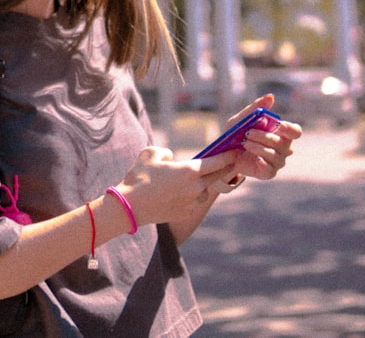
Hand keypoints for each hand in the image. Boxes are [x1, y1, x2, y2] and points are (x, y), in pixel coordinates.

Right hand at [119, 146, 236, 224]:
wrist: (129, 207)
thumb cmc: (138, 177)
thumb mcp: (150, 153)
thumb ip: (165, 152)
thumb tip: (171, 158)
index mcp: (189, 170)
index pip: (217, 161)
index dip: (228, 155)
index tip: (235, 152)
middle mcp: (196, 187)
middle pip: (216, 176)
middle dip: (223, 168)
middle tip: (228, 162)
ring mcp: (192, 202)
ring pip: (204, 190)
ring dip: (202, 185)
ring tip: (191, 181)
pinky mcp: (186, 213)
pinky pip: (194, 201)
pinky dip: (190, 196)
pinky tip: (178, 193)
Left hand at [228, 94, 301, 179]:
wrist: (224, 154)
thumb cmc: (237, 134)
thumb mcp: (242, 119)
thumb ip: (256, 108)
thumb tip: (271, 97)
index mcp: (280, 133)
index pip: (295, 131)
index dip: (290, 128)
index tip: (279, 125)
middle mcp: (283, 148)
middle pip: (282, 143)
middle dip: (264, 136)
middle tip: (248, 133)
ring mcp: (277, 161)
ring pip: (275, 155)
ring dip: (258, 147)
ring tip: (245, 143)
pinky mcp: (268, 172)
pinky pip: (270, 169)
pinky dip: (262, 163)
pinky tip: (255, 159)